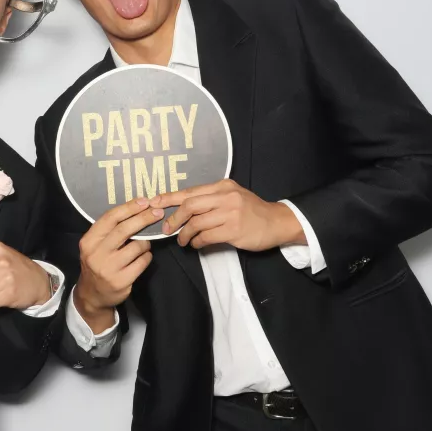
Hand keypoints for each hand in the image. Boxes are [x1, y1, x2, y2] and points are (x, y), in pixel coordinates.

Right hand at [75, 198, 161, 331]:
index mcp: (89, 241)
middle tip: (158, 213)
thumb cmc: (98, 263)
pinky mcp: (121, 281)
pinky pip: (142, 262)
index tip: (144, 201)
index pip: (110, 218)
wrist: (92, 295)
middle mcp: (96, 253)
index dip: (129, 207)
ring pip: (137, 246)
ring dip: (145, 243)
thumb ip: (110, 231)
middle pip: (124, 230)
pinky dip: (146, 257)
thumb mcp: (95, 245)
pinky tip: (142, 258)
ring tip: (143, 245)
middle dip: (143, 218)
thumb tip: (137, 210)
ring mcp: (108, 268)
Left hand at [153, 180, 303, 250]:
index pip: (190, 191)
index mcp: (222, 186)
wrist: (277, 222)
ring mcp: (230, 213)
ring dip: (185, 234)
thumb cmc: (251, 210)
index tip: (154, 202)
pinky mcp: (234, 230)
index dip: (169, 198)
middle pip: (189, 205)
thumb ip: (211, 198)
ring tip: (182, 241)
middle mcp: (225, 197)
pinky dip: (197, 242)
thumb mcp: (232, 196)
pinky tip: (196, 244)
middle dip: (174, 219)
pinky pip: (206, 237)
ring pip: (196, 223)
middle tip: (166, 229)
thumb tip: (182, 207)